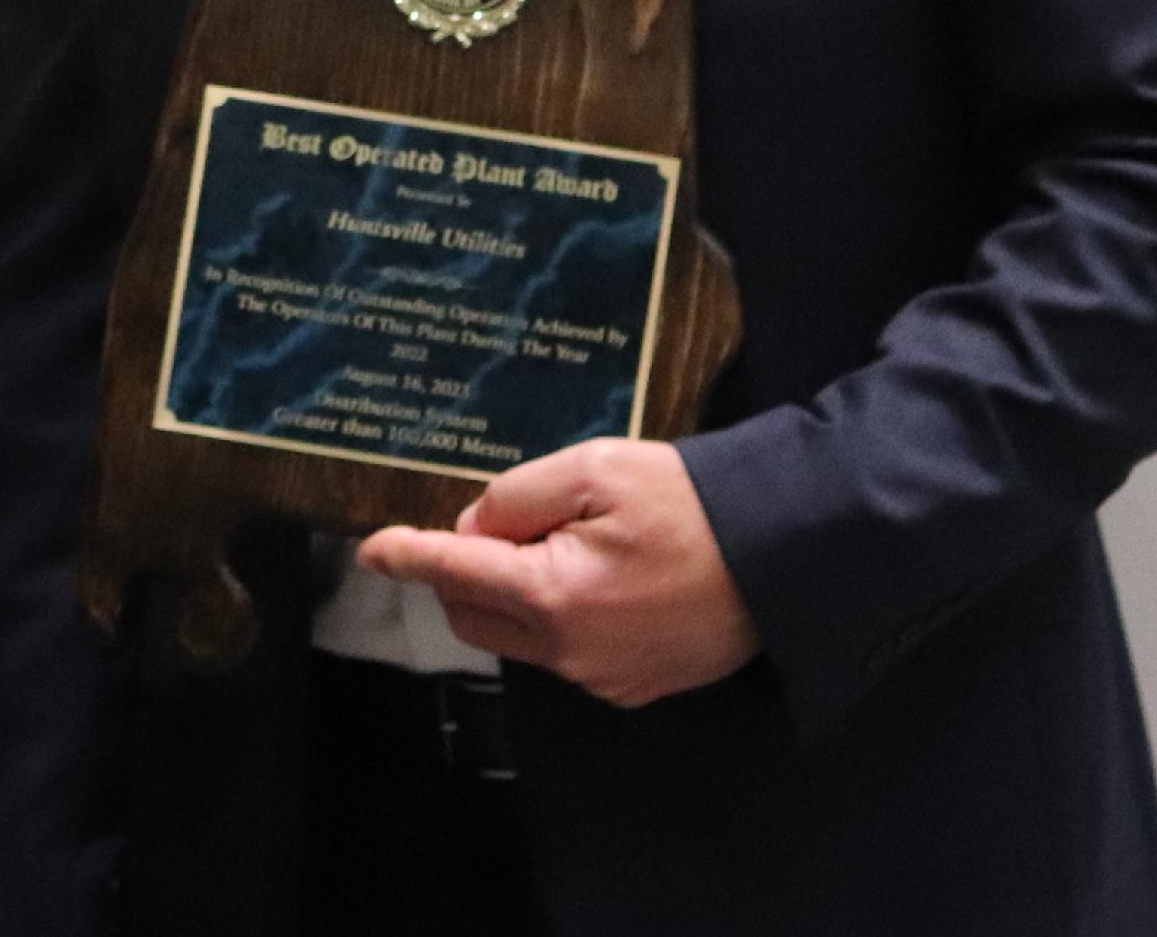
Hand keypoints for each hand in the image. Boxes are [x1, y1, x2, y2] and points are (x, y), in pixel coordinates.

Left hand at [355, 438, 759, 706]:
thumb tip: (473, 528)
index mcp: (554, 595)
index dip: (407, 556)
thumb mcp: (595, 470)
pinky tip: (599, 576)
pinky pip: (564, 653)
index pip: (455, 572)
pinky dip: (555, 616)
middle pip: (474, 615)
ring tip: (564, 541)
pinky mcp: (634, 687)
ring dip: (511, 594)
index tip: (369, 550)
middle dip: (462, 572)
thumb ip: (519, 498)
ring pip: (518, 637)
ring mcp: (604, 678)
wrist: (787, 555)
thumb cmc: (690, 502)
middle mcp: (570, 652)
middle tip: (501, 520)